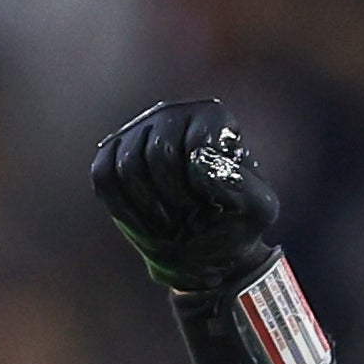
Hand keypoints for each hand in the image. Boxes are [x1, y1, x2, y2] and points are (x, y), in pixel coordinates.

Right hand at [92, 97, 283, 294]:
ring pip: (127, 165)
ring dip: (150, 207)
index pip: (196, 144)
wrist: (205, 249)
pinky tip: (147, 225)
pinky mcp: (111, 154)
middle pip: (158, 152)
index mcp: (212, 117)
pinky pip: (104, 178)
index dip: (200, 187)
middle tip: (190, 218)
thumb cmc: (234, 223)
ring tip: (171, 223)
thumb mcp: (258, 210)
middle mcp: (173, 114)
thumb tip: (199, 159)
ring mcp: (137, 132)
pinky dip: (124, 210)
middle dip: (174, 198)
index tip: (213, 206)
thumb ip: (242, 185)